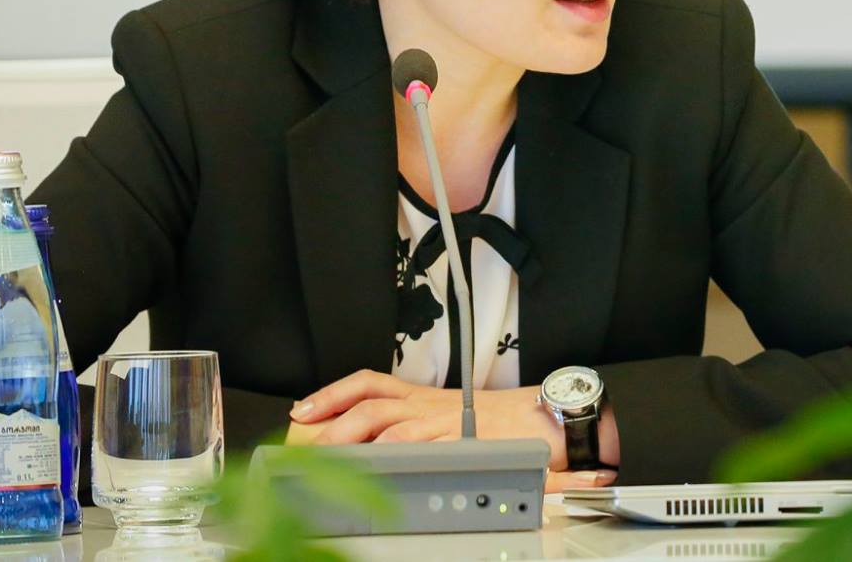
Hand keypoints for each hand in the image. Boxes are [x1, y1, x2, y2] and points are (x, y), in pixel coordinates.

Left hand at [286, 369, 619, 492]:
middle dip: (333, 419)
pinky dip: (395, 455)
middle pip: (371, 403)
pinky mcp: (460, 441)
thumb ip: (416, 425)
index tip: (304, 409)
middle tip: (305, 437)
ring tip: (328, 455)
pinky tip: (376, 466)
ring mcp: (444, 423)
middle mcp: (429, 405)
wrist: (547, 418)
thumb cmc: (502, 422)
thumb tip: (367, 441)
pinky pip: (421, 446)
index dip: (333, 394)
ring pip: (389, 424)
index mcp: (424, 397)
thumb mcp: (453, 416)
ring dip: (355, 439)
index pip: (370, 385)